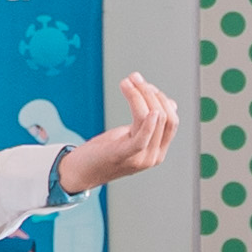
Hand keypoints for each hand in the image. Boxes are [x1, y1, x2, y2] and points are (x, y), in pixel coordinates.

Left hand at [60, 71, 179, 187]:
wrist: (80, 173)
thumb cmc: (103, 152)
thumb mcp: (131, 135)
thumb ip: (149, 124)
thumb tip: (172, 104)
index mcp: (157, 151)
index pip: (172, 120)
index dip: (161, 98)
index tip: (142, 83)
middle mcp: (154, 156)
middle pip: (164, 117)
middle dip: (150, 93)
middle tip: (133, 78)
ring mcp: (141, 158)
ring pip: (153, 119)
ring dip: (140, 95)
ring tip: (127, 82)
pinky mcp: (124, 156)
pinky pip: (143, 138)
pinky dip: (148, 122)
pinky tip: (149, 110)